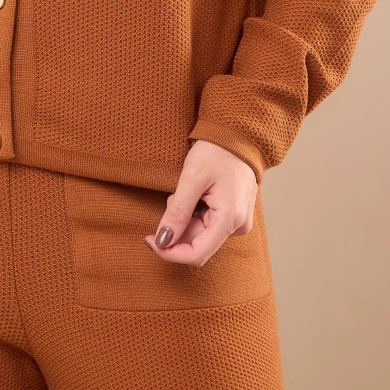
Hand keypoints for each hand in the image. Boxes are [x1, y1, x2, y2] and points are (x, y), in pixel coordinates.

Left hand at [143, 139, 256, 267]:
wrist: (237, 135)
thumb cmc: (216, 152)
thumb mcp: (192, 178)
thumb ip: (177, 212)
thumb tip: (162, 241)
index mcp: (230, 219)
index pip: (197, 254)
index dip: (170, 253)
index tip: (150, 240)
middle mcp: (238, 226)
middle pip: (198, 244)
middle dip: (178, 227)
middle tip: (173, 197)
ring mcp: (238, 221)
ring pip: (202, 235)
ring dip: (186, 219)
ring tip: (188, 191)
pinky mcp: (235, 215)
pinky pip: (209, 225)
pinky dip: (195, 214)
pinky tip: (197, 194)